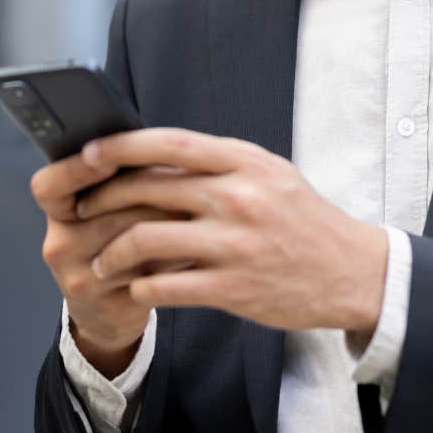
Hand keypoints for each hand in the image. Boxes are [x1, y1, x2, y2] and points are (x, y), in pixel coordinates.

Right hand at [30, 148, 191, 374]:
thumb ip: (121, 178)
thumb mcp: (104, 210)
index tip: (108, 159)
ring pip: (135, 239)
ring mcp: (79, 278)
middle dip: (155, 194)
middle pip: (109, 209)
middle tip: (191, 184)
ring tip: (198, 215)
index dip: (76, 170)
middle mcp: (59, 245)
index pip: (49, 186)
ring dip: (173, 224)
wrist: (106, 312)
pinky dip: (177, 257)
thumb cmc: (112, 244)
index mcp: (56, 212)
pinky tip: (193, 250)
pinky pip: (150, 272)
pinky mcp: (108, 305)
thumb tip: (161, 149)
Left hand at [75, 128, 388, 335]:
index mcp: (244, 162)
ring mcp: (235, 244)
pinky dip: (141, 286)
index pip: (169, 144)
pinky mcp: (234, 288)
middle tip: (80, 209)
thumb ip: (218, 163)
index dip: (121, 146)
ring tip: (101, 260)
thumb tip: (155, 153)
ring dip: (112, 251)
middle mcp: (238, 197)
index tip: (89, 152)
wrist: (352, 272)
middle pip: (149, 189)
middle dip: (103, 198)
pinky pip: (166, 286)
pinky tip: (136, 286)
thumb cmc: (301, 219)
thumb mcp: (268, 174)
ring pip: (147, 240)